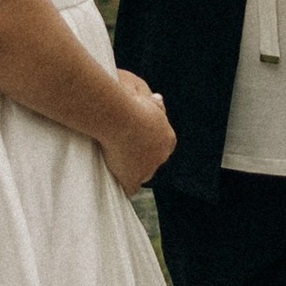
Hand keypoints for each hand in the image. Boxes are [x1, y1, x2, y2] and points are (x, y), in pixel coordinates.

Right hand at [100, 71, 175, 196]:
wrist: (119, 116)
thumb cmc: (128, 102)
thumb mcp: (145, 97)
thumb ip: (153, 103)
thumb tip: (159, 100)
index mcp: (168, 138)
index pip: (162, 147)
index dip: (149, 145)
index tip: (137, 141)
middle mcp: (162, 155)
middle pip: (153, 162)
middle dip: (142, 159)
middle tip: (125, 152)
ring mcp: (148, 169)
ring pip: (143, 174)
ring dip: (133, 171)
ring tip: (117, 164)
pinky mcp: (133, 178)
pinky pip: (131, 189)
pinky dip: (124, 186)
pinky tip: (116, 183)